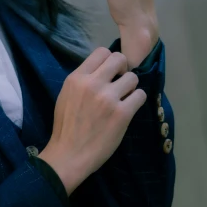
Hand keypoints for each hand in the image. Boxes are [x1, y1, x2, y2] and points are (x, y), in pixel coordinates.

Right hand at [39, 47, 146, 194]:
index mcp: (76, 78)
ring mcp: (108, 98)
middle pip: (119, 58)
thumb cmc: (66, 127)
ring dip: (131, 87)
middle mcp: (92, 83)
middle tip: (120, 83)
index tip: (110, 73)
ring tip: (123, 99)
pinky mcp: (122, 113)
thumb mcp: (66, 95)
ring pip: (133, 77)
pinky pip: (140, 95)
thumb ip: (82, 81)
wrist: (69, 155)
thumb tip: (102, 71)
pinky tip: (128, 109)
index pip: (101, 52)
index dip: (109, 61)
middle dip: (123, 69)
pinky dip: (136, 101)